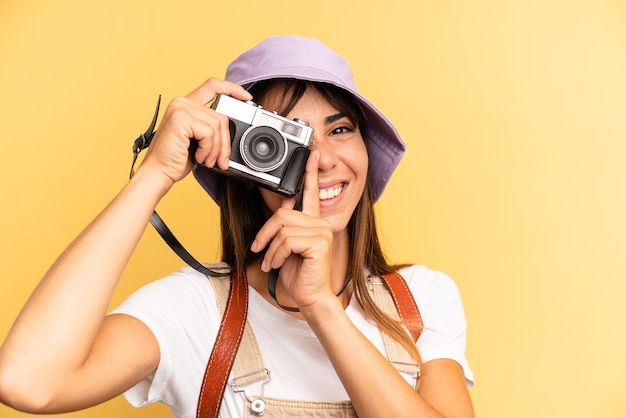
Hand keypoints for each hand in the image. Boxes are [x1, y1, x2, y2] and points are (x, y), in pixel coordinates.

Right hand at [138, 78, 251, 184]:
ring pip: (217, 125)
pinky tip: (199, 157)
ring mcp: (180, 108)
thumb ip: (211, 129)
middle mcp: (181, 102)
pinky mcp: (180, 118)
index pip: (212, 86)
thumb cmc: (176, 159)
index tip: (247, 97)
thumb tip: (232, 131)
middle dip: (225, 142)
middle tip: (220, 160)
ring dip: (216, 149)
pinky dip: (208, 149)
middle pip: (220, 115)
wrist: (158, 172)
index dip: (232, 88)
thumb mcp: (199, 140)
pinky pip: (209, 133)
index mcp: (185, 105)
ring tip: (207, 160)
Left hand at [251, 151, 336, 309]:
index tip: (309, 153)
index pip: (311, 191)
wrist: (310, 296)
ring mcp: (322, 231)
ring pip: (282, 228)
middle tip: (261, 250)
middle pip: (283, 214)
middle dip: (266, 234)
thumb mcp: (287, 247)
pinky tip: (278, 264)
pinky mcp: (319, 242)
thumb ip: (286, 227)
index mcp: (314, 221)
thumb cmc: (300, 274)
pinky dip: (277, 254)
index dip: (309, 172)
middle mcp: (321, 223)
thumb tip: (281, 209)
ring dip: (271, 248)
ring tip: (272, 262)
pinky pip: (287, 240)